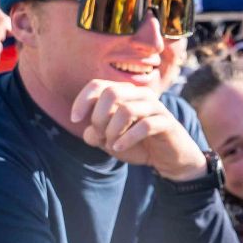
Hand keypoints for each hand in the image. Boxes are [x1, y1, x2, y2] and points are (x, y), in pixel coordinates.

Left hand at [72, 79, 206, 181]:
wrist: (168, 157)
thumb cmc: (137, 144)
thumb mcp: (109, 140)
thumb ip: (95, 133)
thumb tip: (90, 131)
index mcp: (125, 94)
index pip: (97, 85)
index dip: (82, 101)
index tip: (75, 120)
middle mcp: (141, 95)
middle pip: (111, 93)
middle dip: (99, 118)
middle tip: (101, 136)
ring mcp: (156, 107)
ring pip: (126, 110)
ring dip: (112, 131)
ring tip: (112, 145)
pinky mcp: (167, 122)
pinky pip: (145, 126)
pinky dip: (127, 139)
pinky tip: (120, 148)